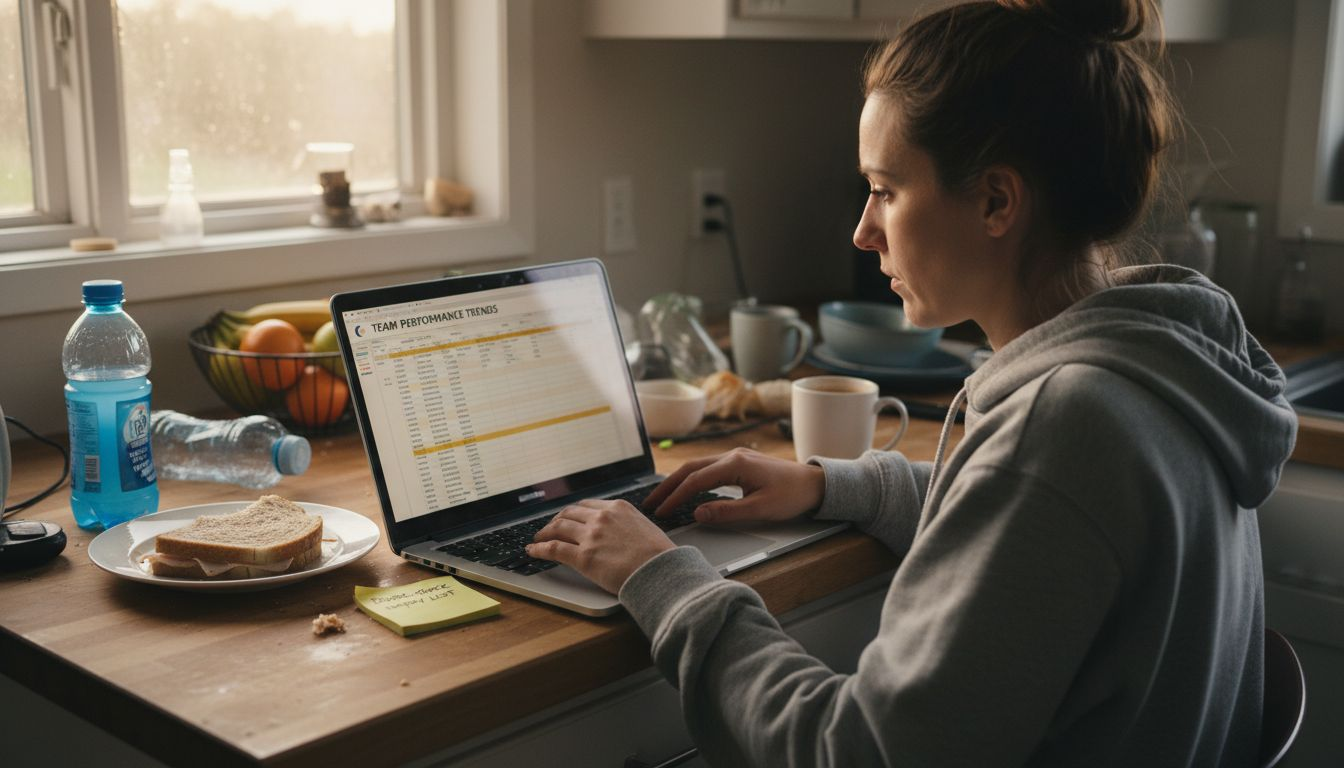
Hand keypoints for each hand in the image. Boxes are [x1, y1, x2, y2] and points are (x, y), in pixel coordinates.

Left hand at [526, 499, 675, 593]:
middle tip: (550, 528)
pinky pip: (554, 548)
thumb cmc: (659, 556)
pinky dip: (540, 548)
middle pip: (569, 514)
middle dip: (556, 520)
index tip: (568, 518)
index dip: (573, 512)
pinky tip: (533, 551)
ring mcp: (591, 536)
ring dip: (544, 533)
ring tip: (538, 538)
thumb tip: (620, 532)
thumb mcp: (645, 527)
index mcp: (618, 507)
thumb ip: (627, 524)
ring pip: (558, 528)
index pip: (587, 505)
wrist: (661, 571)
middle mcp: (602, 518)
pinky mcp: (584, 557)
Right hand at [642, 447, 825, 525]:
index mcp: (736, 464)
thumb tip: (697, 513)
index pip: (696, 480)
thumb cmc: (793, 495)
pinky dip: (692, 479)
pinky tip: (686, 490)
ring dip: (678, 481)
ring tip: (662, 497)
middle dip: (668, 486)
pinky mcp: (740, 463)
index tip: (661, 512)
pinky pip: (708, 469)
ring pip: (698, 467)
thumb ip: (726, 512)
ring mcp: (736, 457)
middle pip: (690, 468)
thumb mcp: (760, 509)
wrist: (816, 484)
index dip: (675, 497)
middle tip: (651, 503)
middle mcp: (732, 456)